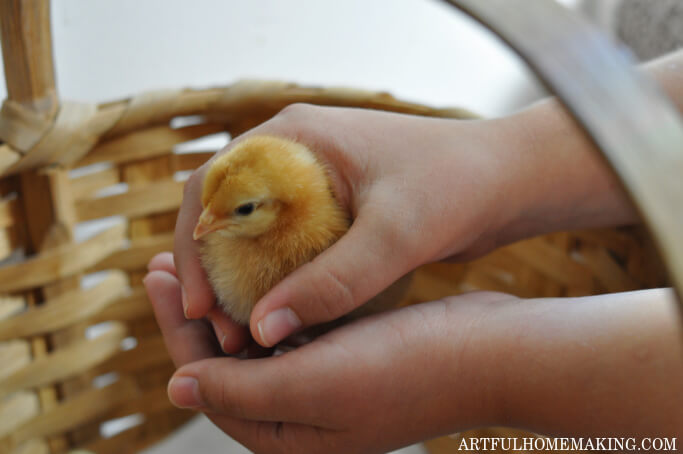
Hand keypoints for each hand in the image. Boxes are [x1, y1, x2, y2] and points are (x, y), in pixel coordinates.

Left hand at [144, 252, 514, 452]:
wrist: (491, 351)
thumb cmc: (410, 370)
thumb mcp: (317, 386)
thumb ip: (243, 391)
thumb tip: (176, 390)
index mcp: (288, 434)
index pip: (208, 382)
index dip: (177, 329)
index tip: (157, 274)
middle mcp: (302, 414)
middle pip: (227, 361)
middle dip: (196, 312)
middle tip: (166, 261)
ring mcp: (326, 383)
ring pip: (257, 340)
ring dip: (228, 301)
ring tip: (203, 258)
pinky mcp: (347, 353)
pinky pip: (291, 326)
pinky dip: (268, 297)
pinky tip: (255, 266)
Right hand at [176, 102, 632, 347]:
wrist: (510, 180)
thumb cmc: (459, 185)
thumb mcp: (396, 234)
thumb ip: (333, 281)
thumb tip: (264, 331)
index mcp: (294, 138)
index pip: (213, 187)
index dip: (194, 247)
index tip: (198, 305)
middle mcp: (295, 155)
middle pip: (225, 214)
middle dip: (212, 272)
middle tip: (217, 330)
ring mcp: (314, 183)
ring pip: (254, 235)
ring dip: (242, 282)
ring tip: (242, 336)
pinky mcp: (335, 211)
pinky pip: (288, 247)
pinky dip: (277, 282)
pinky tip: (279, 320)